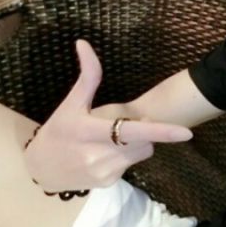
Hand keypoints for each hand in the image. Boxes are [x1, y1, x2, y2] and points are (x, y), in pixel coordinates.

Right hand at [23, 40, 192, 190]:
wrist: (40, 169)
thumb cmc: (58, 131)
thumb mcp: (70, 103)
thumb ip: (87, 75)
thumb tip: (84, 43)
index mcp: (89, 132)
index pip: (132, 132)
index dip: (161, 132)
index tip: (186, 133)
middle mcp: (98, 155)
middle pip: (144, 140)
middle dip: (141, 130)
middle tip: (119, 125)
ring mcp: (104, 171)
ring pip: (142, 152)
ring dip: (135, 144)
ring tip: (109, 140)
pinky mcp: (108, 183)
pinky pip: (131, 164)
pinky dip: (124, 157)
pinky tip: (103, 155)